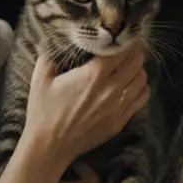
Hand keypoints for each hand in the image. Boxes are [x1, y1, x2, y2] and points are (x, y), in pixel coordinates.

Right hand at [21, 43, 148, 167]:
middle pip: (136, 63)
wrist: (50, 146)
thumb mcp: (40, 79)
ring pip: (142, 80)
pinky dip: (141, 89)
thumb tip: (53, 41)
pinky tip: (133, 86)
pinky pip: (142, 99)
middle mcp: (111, 89)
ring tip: (130, 67)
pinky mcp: (121, 121)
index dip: (124, 41)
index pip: (121, 50)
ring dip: (138, 70)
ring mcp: (118, 107)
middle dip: (133, 53)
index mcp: (93, 74)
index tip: (122, 36)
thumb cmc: (43, 111)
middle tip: (127, 49)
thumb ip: (49, 56)